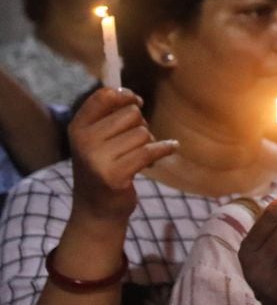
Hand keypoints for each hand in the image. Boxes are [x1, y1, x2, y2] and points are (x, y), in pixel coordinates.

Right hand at [68, 88, 178, 225]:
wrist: (97, 209)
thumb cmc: (103, 167)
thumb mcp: (97, 140)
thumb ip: (109, 116)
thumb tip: (132, 95)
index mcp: (77, 128)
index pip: (104, 96)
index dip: (125, 95)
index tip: (136, 101)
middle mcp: (83, 141)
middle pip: (131, 113)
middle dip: (140, 125)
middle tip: (133, 143)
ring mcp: (97, 159)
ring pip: (143, 133)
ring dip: (148, 143)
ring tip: (138, 157)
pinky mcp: (115, 175)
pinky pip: (151, 150)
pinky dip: (165, 148)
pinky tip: (171, 148)